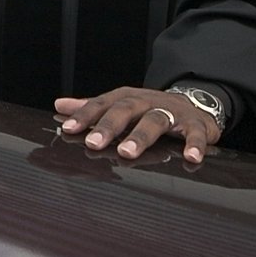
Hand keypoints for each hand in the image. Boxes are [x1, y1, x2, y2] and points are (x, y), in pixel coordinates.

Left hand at [55, 86, 221, 163]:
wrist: (194, 101)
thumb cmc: (149, 107)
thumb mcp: (120, 104)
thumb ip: (92, 107)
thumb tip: (60, 105)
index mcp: (125, 98)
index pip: (101, 104)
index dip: (84, 116)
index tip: (68, 129)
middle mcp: (146, 102)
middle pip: (125, 110)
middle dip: (108, 126)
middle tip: (93, 143)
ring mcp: (171, 112)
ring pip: (154, 121)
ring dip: (140, 136)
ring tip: (127, 153)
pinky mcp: (196, 124)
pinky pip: (195, 133)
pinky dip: (194, 145)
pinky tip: (190, 158)